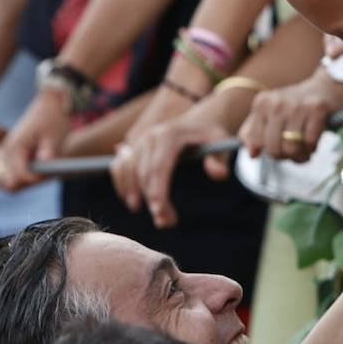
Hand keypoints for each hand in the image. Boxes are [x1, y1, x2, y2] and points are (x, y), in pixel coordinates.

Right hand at [0, 91, 70, 190]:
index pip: (19, 175)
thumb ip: (49, 152)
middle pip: (12, 183)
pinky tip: (43, 170)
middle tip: (52, 174)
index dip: (37, 179)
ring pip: (11, 181)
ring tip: (48, 171)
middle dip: (32, 182)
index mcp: (13, 148)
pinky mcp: (11, 157)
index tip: (54, 173)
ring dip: (29, 181)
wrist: (49, 105)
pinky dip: (27, 177)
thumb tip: (44, 165)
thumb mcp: (55, 135)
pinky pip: (14, 175)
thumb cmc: (53, 119)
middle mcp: (4, 154)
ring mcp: (6, 156)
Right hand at [112, 110, 234, 228]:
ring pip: (128, 171)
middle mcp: (150, 136)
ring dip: (135, 195)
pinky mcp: (133, 146)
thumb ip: (220, 160)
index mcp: (170, 135)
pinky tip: (131, 201)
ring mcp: (139, 140)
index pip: (158, 167)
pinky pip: (120, 166)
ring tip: (153, 215)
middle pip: (144, 173)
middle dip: (152, 200)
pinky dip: (122, 184)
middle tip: (165, 222)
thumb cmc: (212, 136)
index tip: (160, 212)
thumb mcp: (222, 144)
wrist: (199, 121)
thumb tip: (219, 175)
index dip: (157, 190)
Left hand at [238, 69, 342, 162]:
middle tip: (292, 155)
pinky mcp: (317, 109)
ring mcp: (297, 105)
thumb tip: (253, 154)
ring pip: (292, 148)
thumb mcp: (268, 113)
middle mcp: (277, 102)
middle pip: (274, 147)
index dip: (268, 152)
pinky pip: (310, 142)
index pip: (257, 141)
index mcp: (262, 103)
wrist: (324, 89)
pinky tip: (312, 146)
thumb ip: (252, 132)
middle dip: (284, 157)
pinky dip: (311, 149)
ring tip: (303, 153)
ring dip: (299, 157)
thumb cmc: (294, 107)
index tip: (277, 150)